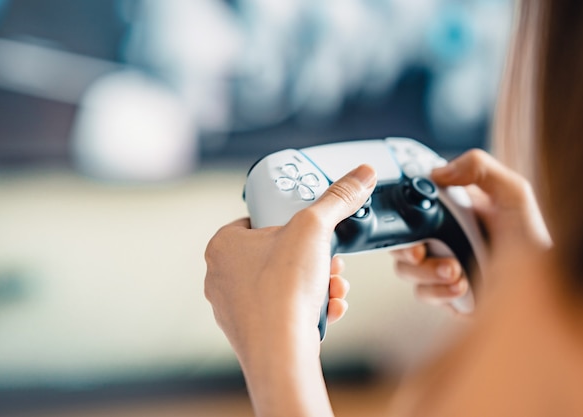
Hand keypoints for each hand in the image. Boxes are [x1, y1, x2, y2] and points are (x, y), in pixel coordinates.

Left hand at [203, 165, 375, 415]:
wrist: (280, 351)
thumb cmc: (281, 290)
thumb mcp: (315, 228)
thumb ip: (338, 198)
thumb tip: (361, 174)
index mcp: (223, 245)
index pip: (258, 220)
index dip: (290, 224)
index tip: (312, 231)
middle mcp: (222, 275)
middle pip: (277, 254)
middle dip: (312, 259)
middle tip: (329, 262)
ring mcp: (234, 306)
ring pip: (283, 283)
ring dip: (316, 283)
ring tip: (332, 287)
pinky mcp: (251, 330)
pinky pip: (284, 310)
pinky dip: (308, 307)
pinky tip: (327, 309)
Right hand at [391, 149, 551, 312]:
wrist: (546, 290)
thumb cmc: (535, 242)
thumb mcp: (514, 193)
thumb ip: (480, 169)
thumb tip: (438, 171)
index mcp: (455, 210)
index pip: (415, 205)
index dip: (405, 210)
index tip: (409, 216)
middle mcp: (445, 237)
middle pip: (402, 239)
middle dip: (407, 248)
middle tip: (422, 251)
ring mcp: (443, 266)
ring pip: (408, 269)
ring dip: (426, 271)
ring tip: (455, 271)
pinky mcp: (446, 294)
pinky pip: (424, 293)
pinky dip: (439, 291)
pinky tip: (462, 287)